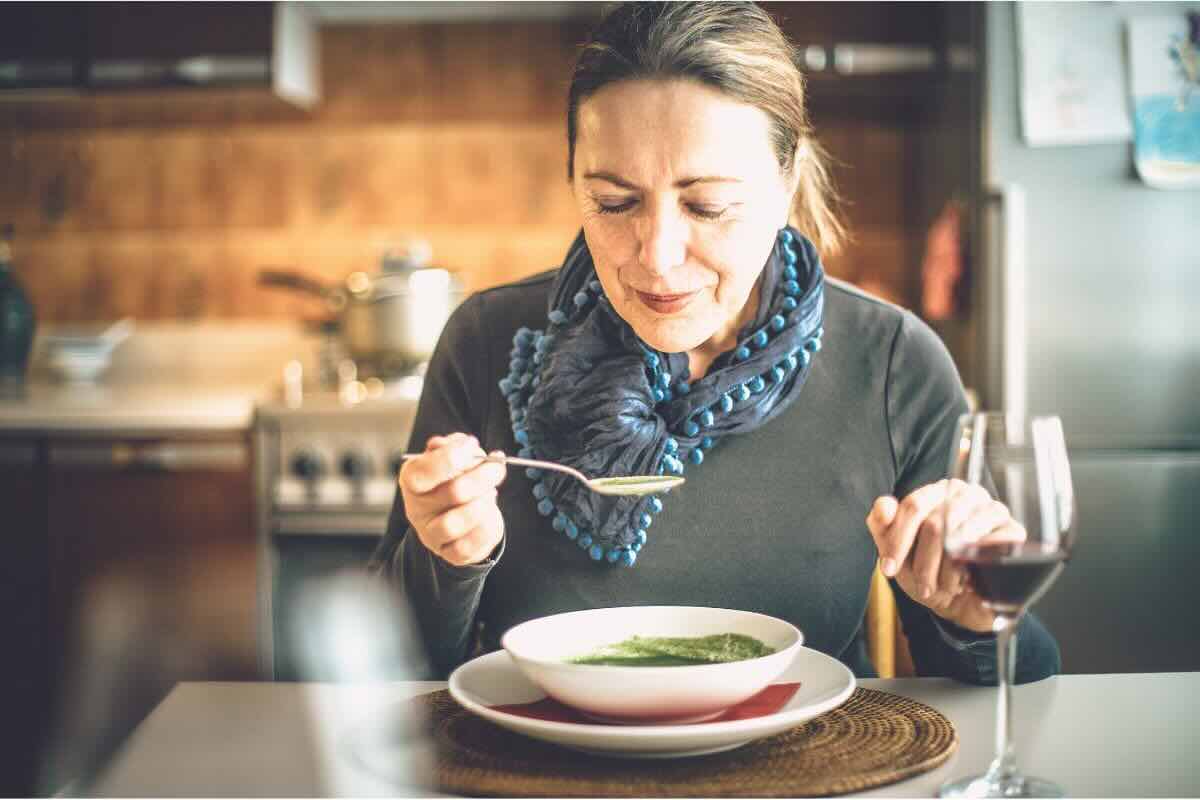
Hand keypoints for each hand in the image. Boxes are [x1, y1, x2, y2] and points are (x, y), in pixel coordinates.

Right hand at [398, 433, 506, 565]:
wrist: (462, 515)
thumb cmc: (456, 479)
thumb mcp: (453, 457)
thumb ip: (456, 446)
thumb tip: (463, 445)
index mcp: (412, 481)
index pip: (420, 473)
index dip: (448, 458)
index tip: (472, 445)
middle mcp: (416, 509)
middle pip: (451, 493)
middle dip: (481, 477)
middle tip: (497, 467)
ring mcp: (431, 534)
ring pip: (454, 524)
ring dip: (482, 504)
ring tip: (491, 492)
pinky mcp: (449, 554)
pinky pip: (468, 546)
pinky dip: (486, 527)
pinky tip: (490, 512)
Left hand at [866, 479, 1025, 633]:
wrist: (962, 600)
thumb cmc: (927, 568)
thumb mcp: (896, 549)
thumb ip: (882, 524)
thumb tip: (885, 505)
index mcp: (938, 491)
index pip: (914, 507)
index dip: (898, 540)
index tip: (888, 569)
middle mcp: (967, 493)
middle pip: (935, 524)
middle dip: (923, 563)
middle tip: (922, 586)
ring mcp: (993, 509)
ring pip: (960, 538)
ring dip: (946, 571)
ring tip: (943, 587)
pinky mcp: (1014, 531)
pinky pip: (988, 549)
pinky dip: (972, 571)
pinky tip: (967, 581)